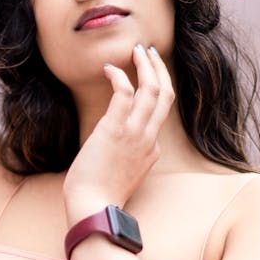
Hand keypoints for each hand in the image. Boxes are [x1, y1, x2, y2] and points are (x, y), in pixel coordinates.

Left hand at [63, 45, 174, 224]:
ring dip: (145, 65)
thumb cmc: (99, 195)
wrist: (94, 208)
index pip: (160, 114)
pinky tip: (109, 69)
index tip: (147, 74)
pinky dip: (119, 76)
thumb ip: (125, 157)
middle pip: (165, 95)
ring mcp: (135, 134)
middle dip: (158, 69)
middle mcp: (149, 139)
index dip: (156, 89)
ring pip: (152, 89)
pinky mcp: (115, 130)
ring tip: (136, 50)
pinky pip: (124, 93)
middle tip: (148, 52)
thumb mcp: (122, 175)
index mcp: (152, 150)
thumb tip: (114, 146)